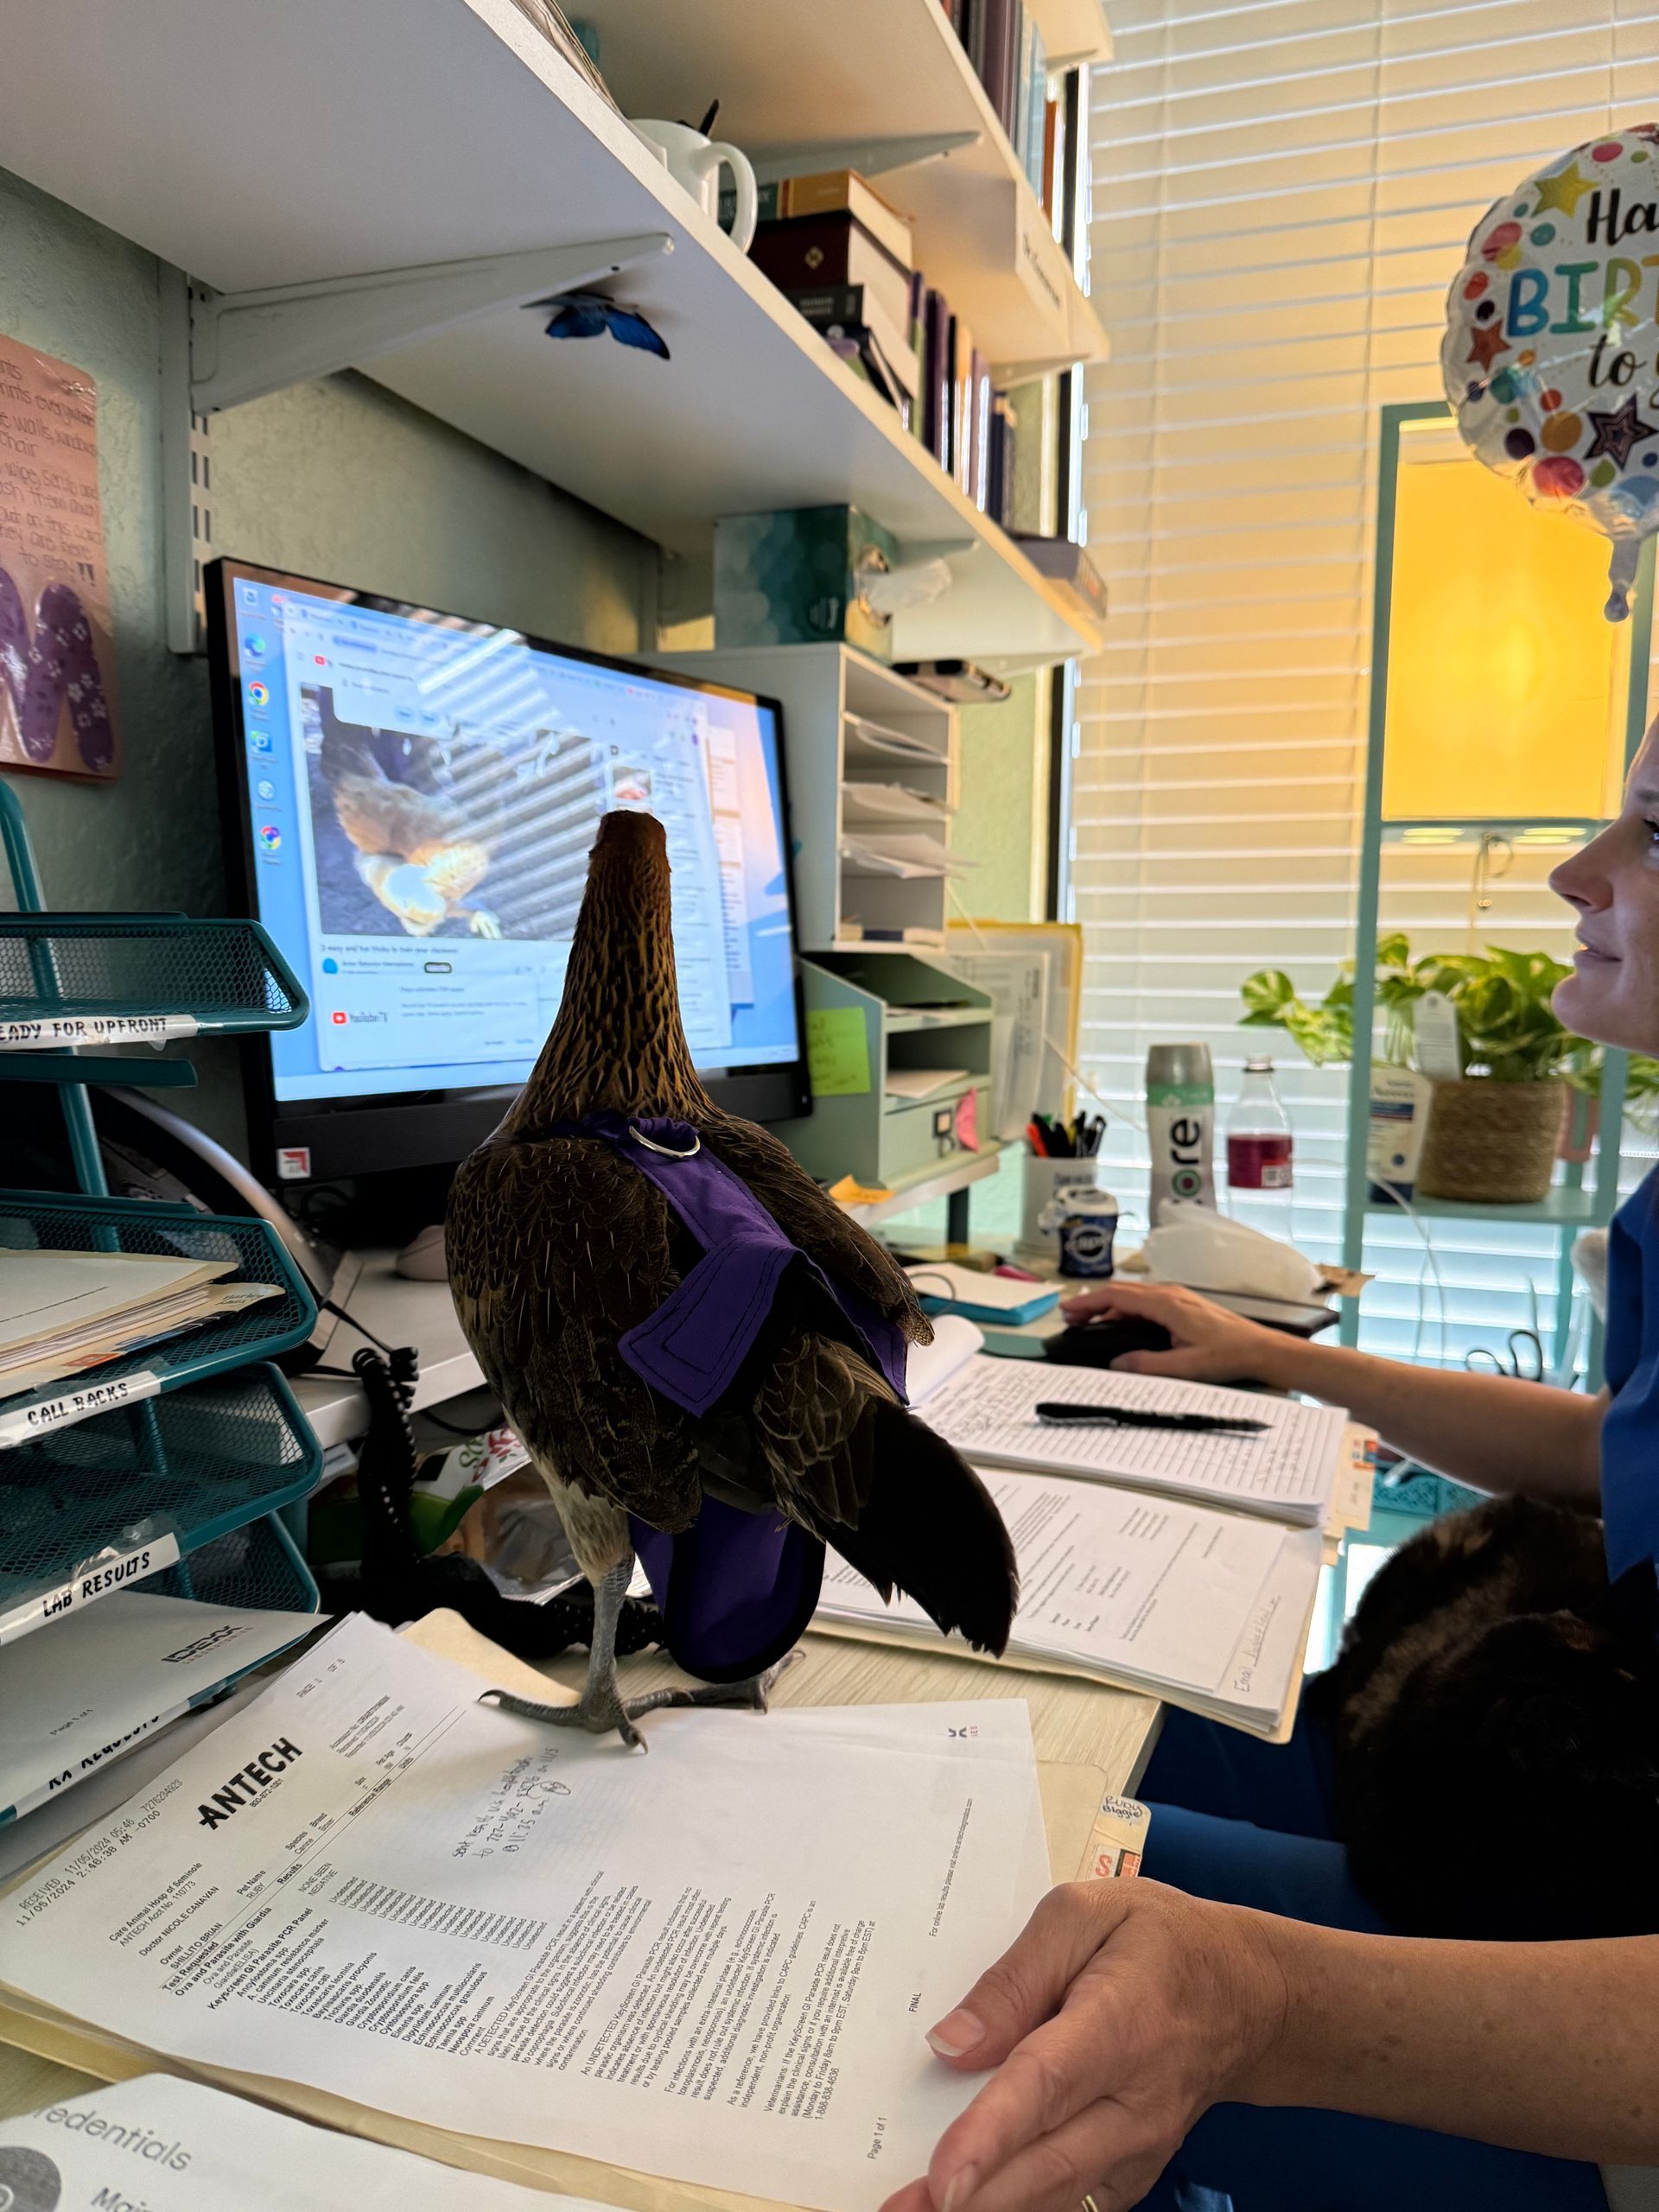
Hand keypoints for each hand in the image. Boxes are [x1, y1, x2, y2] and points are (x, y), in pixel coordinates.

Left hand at [879, 1881, 1288, 2211]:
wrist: (1246, 1995)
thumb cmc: (1159, 1941)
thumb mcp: (1085, 1913)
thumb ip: (1015, 1974)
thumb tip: (952, 2041)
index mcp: (1118, 2023)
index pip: (1048, 2086)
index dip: (992, 2134)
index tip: (943, 2176)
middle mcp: (1134, 2101)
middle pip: (1048, 2161)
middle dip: (972, 2197)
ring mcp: (1139, 2146)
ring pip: (1060, 2194)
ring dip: (990, 2211)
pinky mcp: (1133, 2171)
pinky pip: (1076, 2203)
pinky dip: (1026, 2209)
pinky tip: (975, 2207)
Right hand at [1056, 1278, 1290, 1386]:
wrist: (1260, 1349)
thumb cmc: (1228, 1355)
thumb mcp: (1185, 1366)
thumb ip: (1147, 1364)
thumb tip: (1116, 1363)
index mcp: (1166, 1304)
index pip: (1117, 1297)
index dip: (1089, 1302)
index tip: (1067, 1309)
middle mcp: (1170, 1294)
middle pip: (1121, 1293)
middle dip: (1093, 1303)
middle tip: (1070, 1317)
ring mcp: (1177, 1297)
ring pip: (1133, 1297)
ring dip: (1109, 1307)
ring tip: (1089, 1323)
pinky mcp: (1183, 1305)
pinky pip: (1146, 1302)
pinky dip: (1126, 1311)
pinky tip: (1120, 1326)